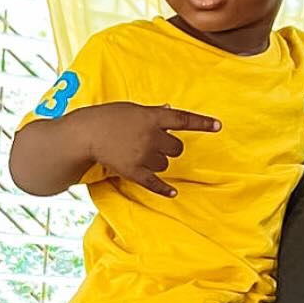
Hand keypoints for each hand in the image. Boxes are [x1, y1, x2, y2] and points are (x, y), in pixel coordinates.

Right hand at [82, 103, 219, 197]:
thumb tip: (170, 109)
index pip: (183, 119)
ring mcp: (143, 156)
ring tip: (140, 153)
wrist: (85, 135)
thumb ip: (153, 112)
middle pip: (177, 147)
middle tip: (156, 143)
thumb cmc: (107, 117)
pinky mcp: (134, 172)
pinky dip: (164, 189)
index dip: (202, 123)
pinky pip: (155, 183)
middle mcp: (151, 137)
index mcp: (152, 117)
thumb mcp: (132, 109)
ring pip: (165, 163)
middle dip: (170, 146)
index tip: (218, 126)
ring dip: (158, 160)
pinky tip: (173, 193)